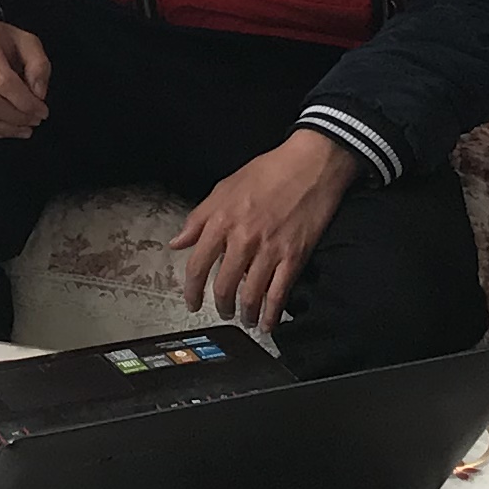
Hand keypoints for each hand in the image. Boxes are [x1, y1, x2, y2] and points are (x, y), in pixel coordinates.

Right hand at [0, 3, 51, 139]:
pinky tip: (0, 130)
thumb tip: (38, 95)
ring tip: (20, 129)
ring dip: (1, 129)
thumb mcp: (24, 41)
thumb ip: (39, 65)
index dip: (26, 103)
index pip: (3, 81)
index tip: (42, 112)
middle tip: (32, 123)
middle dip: (15, 118)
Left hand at [175, 131, 362, 339]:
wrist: (309, 165)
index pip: (198, 265)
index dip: (191, 289)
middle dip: (220, 306)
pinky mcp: (294, 257)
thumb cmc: (268, 171)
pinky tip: (267, 323)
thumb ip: (198, 218)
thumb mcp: (224, 187)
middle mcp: (242, 239)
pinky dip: (271, 313)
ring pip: (250, 295)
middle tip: (222, 312)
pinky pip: (279, 293)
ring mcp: (269, 250)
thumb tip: (178, 242)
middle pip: (223, 286)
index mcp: (222, 221)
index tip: (192, 302)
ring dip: (245, 313)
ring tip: (244, 319)